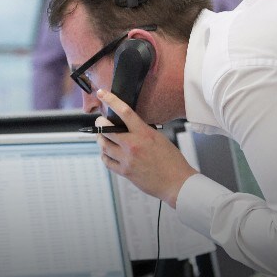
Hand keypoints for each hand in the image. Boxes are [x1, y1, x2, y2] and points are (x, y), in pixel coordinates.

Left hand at [94, 89, 195, 207]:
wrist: (176, 183)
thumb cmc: (171, 160)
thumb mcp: (159, 138)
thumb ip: (142, 131)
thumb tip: (128, 127)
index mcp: (144, 133)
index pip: (124, 112)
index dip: (111, 100)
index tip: (102, 94)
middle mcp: (132, 145)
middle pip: (106, 130)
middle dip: (100, 123)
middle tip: (100, 121)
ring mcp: (127, 159)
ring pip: (103, 145)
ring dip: (100, 139)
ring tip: (102, 137)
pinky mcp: (124, 172)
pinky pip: (106, 161)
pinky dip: (104, 155)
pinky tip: (107, 153)